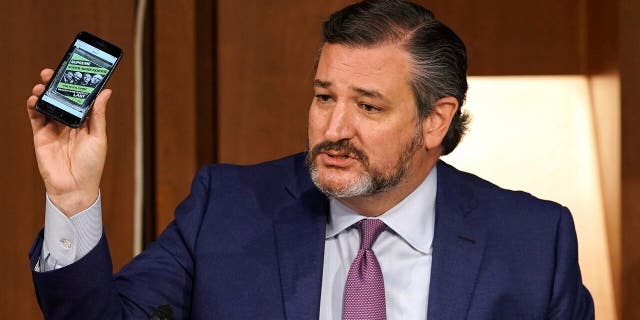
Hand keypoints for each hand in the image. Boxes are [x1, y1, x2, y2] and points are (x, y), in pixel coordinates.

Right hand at [26, 69, 111, 216]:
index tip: (74, 70)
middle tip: (52, 72)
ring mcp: (54, 128)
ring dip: (44, 93)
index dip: (76, 85)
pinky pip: (35, 117)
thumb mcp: (99, 137)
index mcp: (85, 122)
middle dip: (56, 84)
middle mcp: (69, 123)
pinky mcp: (41, 136)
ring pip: (47, 105)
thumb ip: (98, 114)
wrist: (74, 188)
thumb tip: (106, 92)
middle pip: (61, 99)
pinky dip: (34, 106)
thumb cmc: (92, 165)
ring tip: (43, 84)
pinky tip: (35, 99)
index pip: (79, 99)